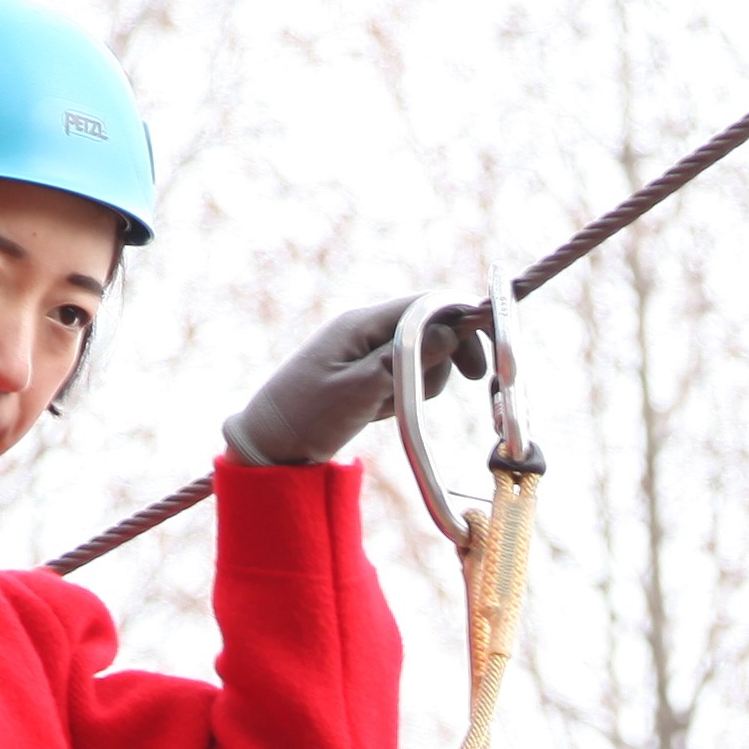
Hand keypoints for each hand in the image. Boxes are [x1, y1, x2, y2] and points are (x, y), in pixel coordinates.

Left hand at [222, 297, 490, 467]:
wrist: (268, 443)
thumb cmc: (306, 416)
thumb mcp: (358, 391)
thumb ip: (403, 361)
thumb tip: (449, 333)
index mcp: (360, 324)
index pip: (425, 305)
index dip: (460, 323)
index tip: (481, 359)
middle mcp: (364, 329)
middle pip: (429, 327)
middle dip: (449, 353)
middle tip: (472, 380)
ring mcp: (363, 350)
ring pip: (419, 354)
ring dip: (423, 380)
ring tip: (391, 408)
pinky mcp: (364, 371)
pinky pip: (402, 374)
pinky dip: (405, 392)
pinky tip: (381, 411)